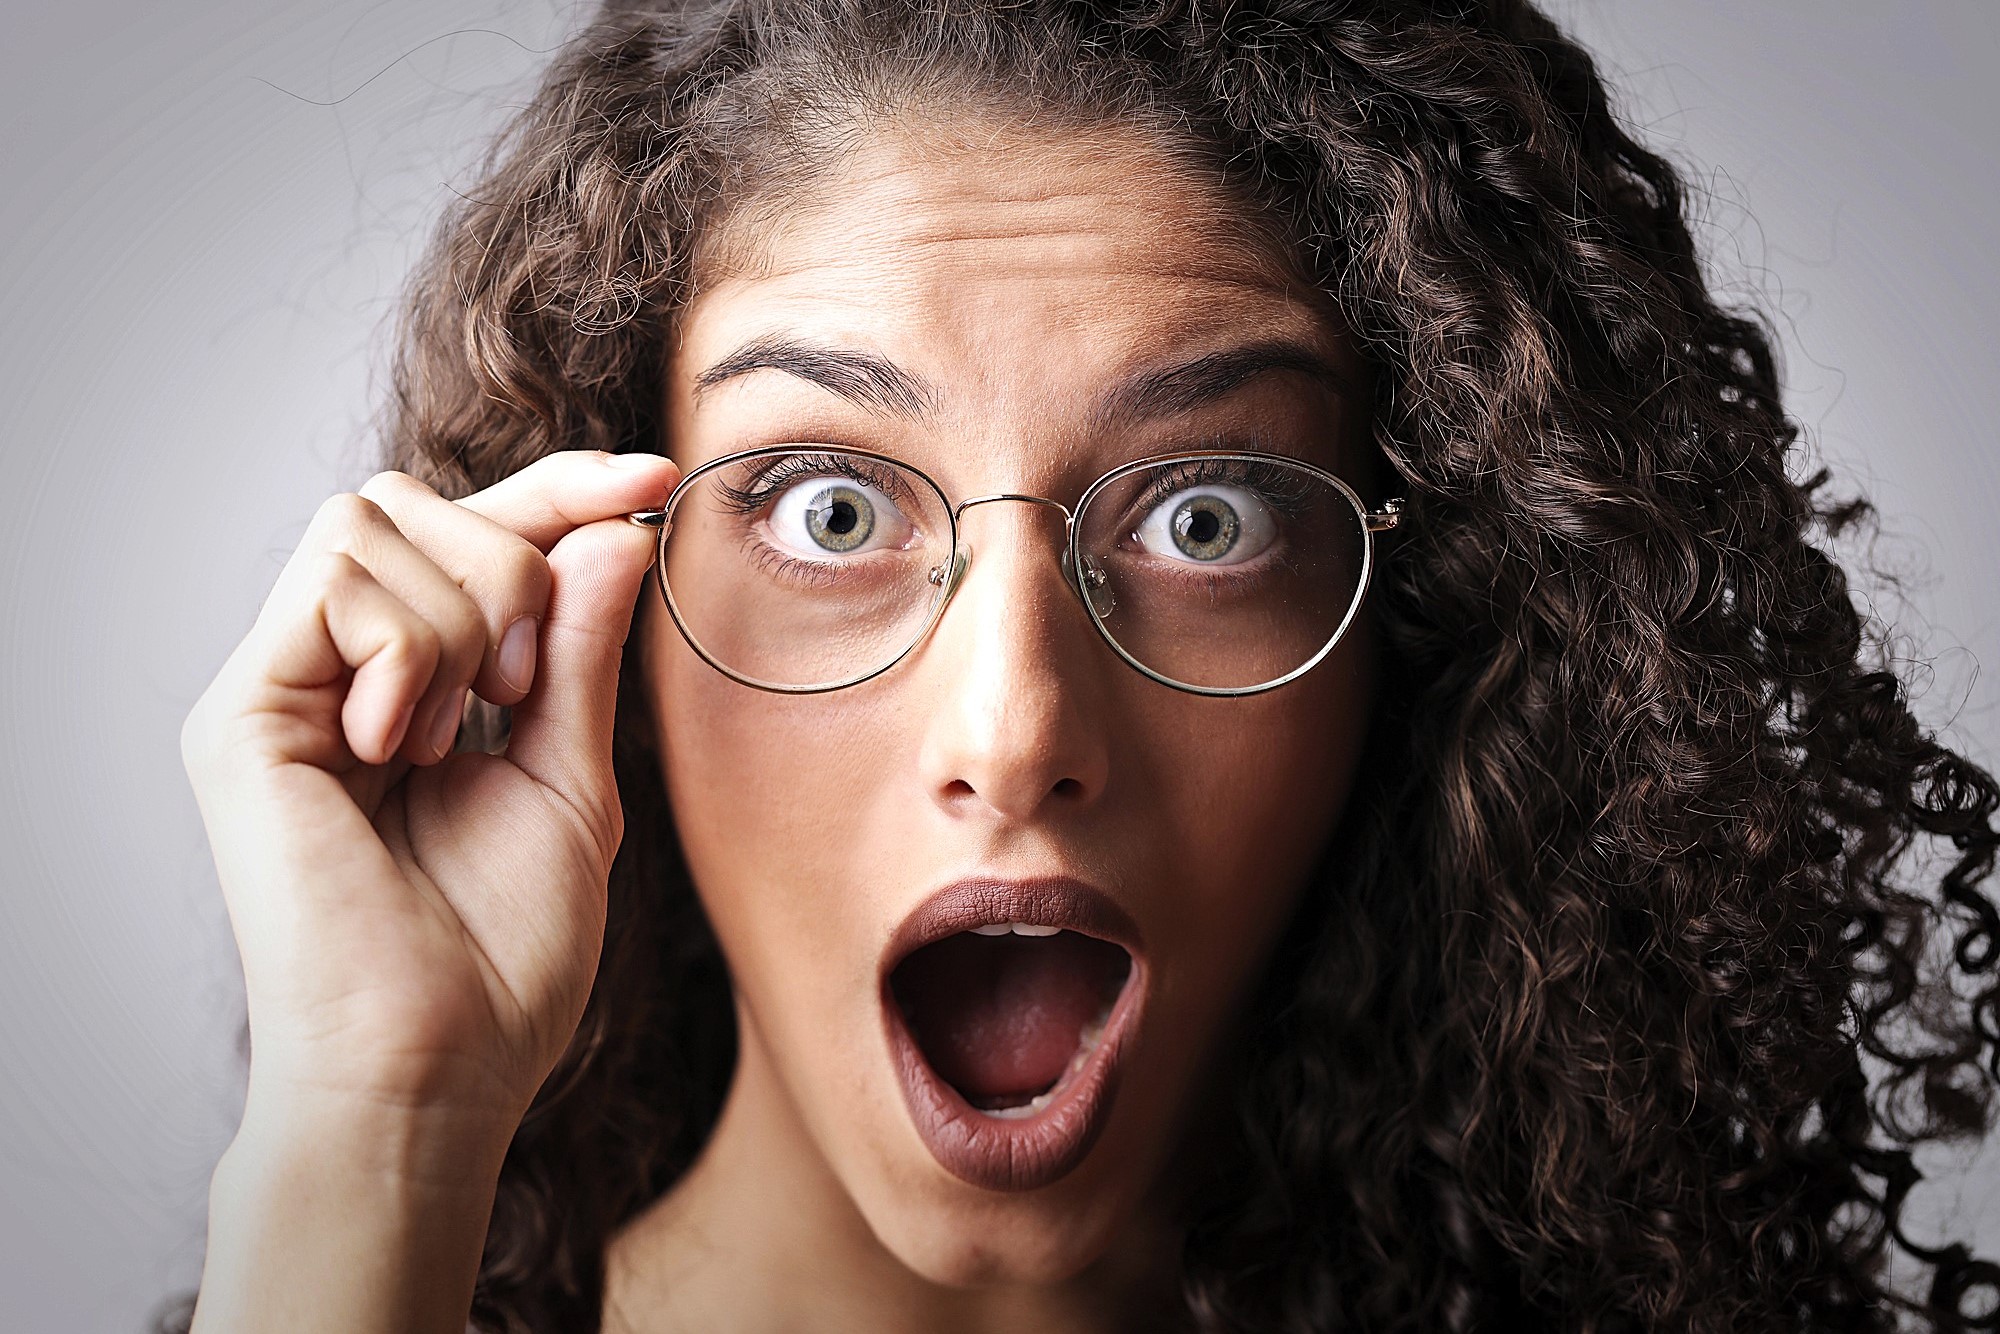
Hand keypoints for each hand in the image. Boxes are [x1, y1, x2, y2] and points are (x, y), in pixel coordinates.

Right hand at [181, 449, 678, 1136]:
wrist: (436, 1065)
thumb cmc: (503, 953)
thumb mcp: (570, 776)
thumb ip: (581, 651)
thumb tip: (613, 531)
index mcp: (408, 689)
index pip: (471, 534)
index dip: (561, 489)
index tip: (655, 482)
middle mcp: (332, 674)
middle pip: (416, 498)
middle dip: (511, 559)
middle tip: (521, 686)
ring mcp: (280, 687)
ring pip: (376, 518)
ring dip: (461, 614)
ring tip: (455, 736)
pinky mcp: (240, 713)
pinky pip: (336, 576)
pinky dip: (405, 644)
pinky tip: (406, 743)